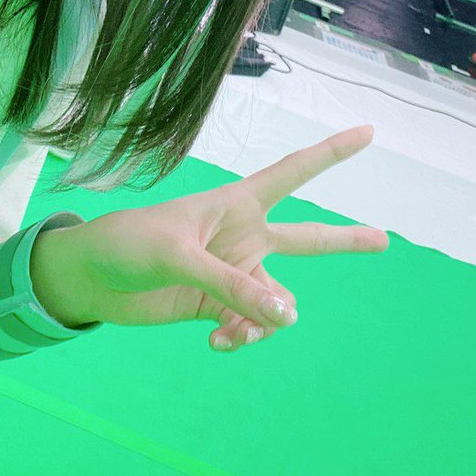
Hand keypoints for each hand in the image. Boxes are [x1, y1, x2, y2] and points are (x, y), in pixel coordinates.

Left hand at [50, 124, 387, 352]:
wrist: (91, 279)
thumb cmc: (130, 244)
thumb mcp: (180, 258)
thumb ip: (234, 287)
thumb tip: (289, 316)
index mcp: (235, 203)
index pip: (293, 173)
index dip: (331, 153)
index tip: (366, 133)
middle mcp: (243, 237)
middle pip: (307, 238)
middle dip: (346, 240)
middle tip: (384, 239)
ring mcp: (233, 273)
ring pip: (278, 302)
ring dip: (264, 322)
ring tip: (231, 334)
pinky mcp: (218, 305)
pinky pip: (253, 325)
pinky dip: (244, 336)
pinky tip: (218, 342)